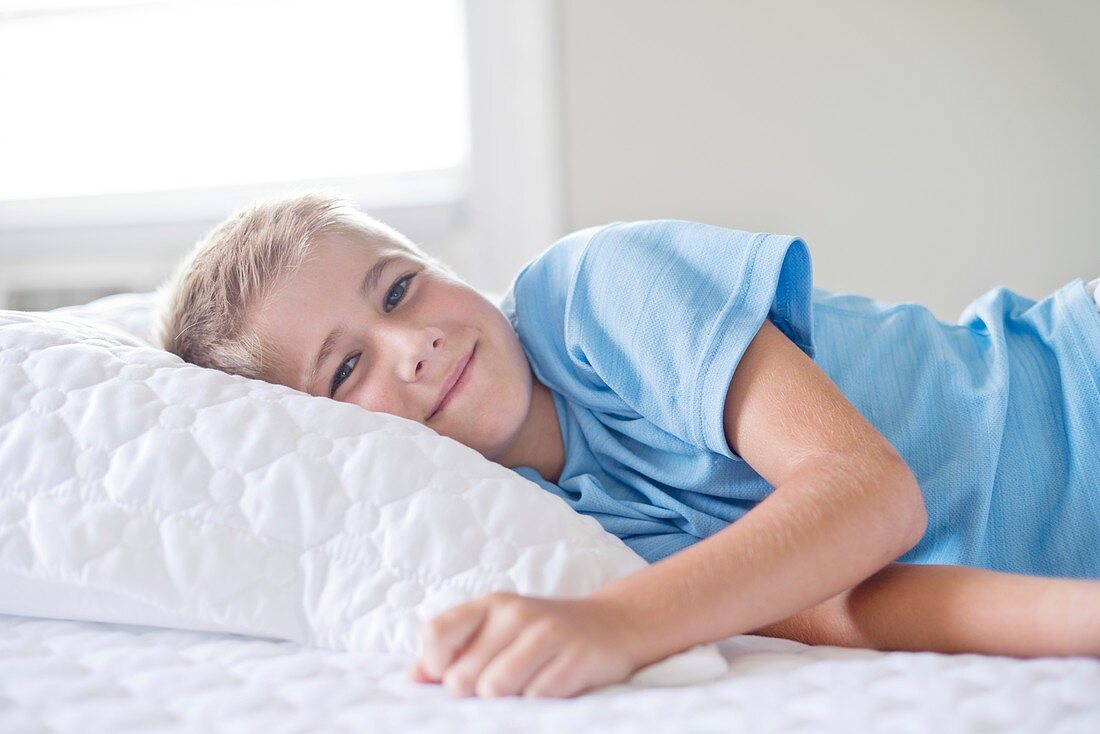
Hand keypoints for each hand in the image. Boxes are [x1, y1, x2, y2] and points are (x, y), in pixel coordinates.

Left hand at [409, 591, 641, 698]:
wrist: (613, 624)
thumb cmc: (542, 634)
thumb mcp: (498, 630)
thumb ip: (455, 651)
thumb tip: (413, 678)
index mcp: (490, 605)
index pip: (436, 634)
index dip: (436, 667)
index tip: (453, 676)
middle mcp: (516, 613)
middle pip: (462, 677)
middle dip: (476, 693)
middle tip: (501, 683)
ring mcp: (548, 633)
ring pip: (495, 688)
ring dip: (507, 700)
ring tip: (525, 685)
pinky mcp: (576, 657)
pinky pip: (536, 698)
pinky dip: (540, 702)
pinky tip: (552, 685)